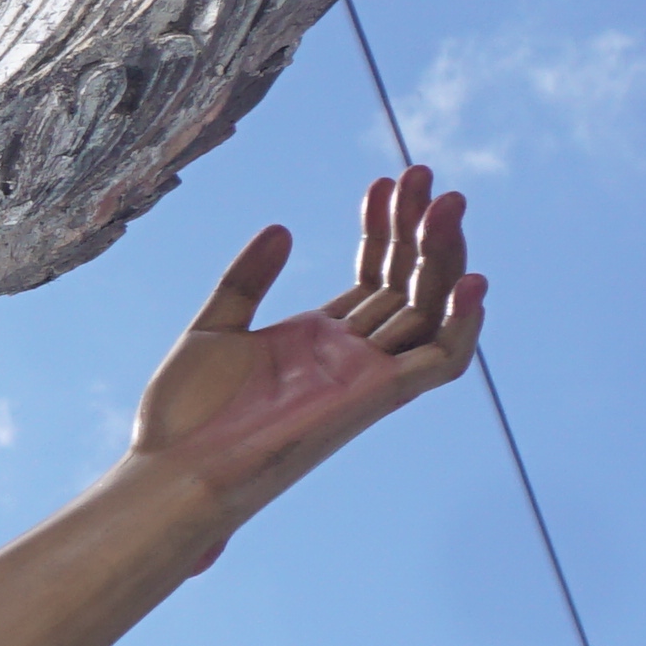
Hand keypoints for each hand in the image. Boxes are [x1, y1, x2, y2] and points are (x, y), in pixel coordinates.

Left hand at [126, 168, 485, 526]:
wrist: (173, 471)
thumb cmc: (185, 418)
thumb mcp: (214, 327)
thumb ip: (248, 279)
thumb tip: (282, 227)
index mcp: (317, 339)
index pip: (372, 274)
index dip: (382, 227)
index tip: (382, 181)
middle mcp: (351, 356)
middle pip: (407, 282)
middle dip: (419, 228)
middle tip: (422, 173)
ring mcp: (365, 376)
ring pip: (429, 309)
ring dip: (444, 256)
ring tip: (446, 202)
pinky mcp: (374, 398)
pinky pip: (440, 362)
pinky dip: (463, 324)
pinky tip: (472, 279)